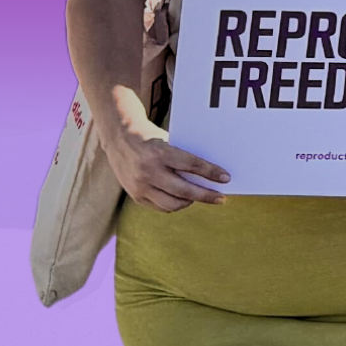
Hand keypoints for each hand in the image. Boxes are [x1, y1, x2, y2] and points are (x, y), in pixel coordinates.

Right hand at [105, 109, 229, 211]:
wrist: (119, 139)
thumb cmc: (151, 138)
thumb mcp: (168, 141)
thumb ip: (183, 157)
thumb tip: (209, 173)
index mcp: (160, 153)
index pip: (192, 165)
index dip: (211, 173)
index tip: (226, 178)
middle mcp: (149, 171)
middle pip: (184, 190)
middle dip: (206, 195)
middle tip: (221, 198)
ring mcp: (141, 186)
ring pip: (173, 204)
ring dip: (191, 202)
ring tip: (201, 197)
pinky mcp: (136, 196)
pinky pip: (161, 207)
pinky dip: (175, 205)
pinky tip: (184, 200)